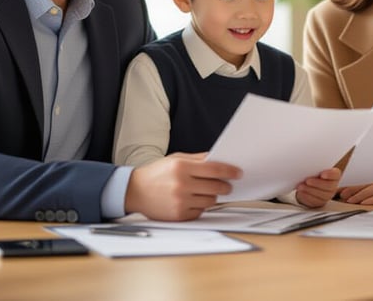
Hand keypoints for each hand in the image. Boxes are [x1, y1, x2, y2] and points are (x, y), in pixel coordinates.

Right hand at [124, 152, 241, 220]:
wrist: (134, 191)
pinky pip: (200, 212)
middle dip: (225, 186)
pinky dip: (201, 207)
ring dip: (213, 197)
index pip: (214, 169)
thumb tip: (219, 159)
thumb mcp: (176, 159)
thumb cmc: (156, 173)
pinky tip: (194, 200)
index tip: (238, 173)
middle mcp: (181, 184)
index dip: (230, 171)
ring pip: (210, 201)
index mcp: (181, 167)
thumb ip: (198, 159)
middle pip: (215, 187)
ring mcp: (180, 201)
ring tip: (208, 192)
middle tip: (227, 185)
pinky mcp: (178, 215)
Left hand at [296, 167, 341, 207]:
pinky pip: (315, 201)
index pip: (335, 175)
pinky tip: (301, 192)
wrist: (308, 186)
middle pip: (329, 186)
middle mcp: (333, 186)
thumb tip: (308, 165)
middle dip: (317, 183)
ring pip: (321, 195)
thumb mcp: (315, 169)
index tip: (322, 174)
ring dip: (309, 190)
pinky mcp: (320, 202)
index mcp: (334, 176)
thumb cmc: (313, 175)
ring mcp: (327, 195)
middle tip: (307, 181)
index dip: (330, 175)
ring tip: (301, 186)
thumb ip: (315, 168)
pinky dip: (306, 196)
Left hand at [339, 179, 372, 204]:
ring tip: (349, 200)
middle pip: (364, 187)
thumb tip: (367, 201)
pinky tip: (365, 202)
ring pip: (370, 191)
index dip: (351, 188)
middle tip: (340, 195)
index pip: (363, 186)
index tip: (340, 192)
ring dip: (359, 195)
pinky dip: (372, 199)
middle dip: (351, 191)